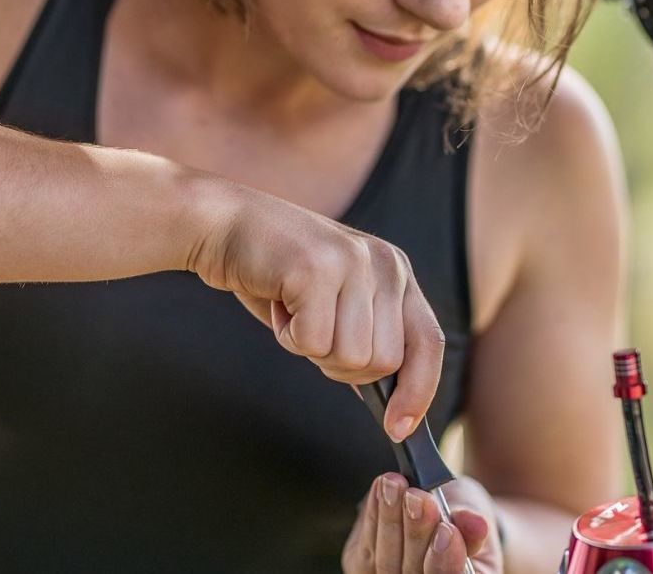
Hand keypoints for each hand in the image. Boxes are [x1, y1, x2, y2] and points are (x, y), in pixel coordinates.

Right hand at [186, 180, 443, 441]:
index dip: (418, 391)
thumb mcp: (337, 301)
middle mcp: (386, 264)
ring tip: (294, 310)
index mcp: (397, 272)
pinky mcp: (317, 268)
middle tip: (311, 332)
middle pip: (384, 362)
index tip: (398, 428)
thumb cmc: (276, 274)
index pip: (428, 343)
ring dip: (311, 349)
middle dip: (341, 367)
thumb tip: (393, 403)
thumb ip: (368, 337)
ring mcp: (354, 263)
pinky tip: (278, 303)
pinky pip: (313, 342)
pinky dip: (287, 337)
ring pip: (350, 357)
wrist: (223, 224)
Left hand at [343, 473, 503, 573]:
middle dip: (416, 533)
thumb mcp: (475, 512)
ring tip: (395, 486)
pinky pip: (365, 546)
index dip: (446, 562)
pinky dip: (373, 515)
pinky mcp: (364, 566)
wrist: (438, 510)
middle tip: (419, 499)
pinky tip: (380, 489)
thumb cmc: (461, 515)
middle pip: (414, 572)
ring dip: (390, 520)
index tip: (448, 530)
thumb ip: (472, 523)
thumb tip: (476, 524)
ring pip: (386, 560)